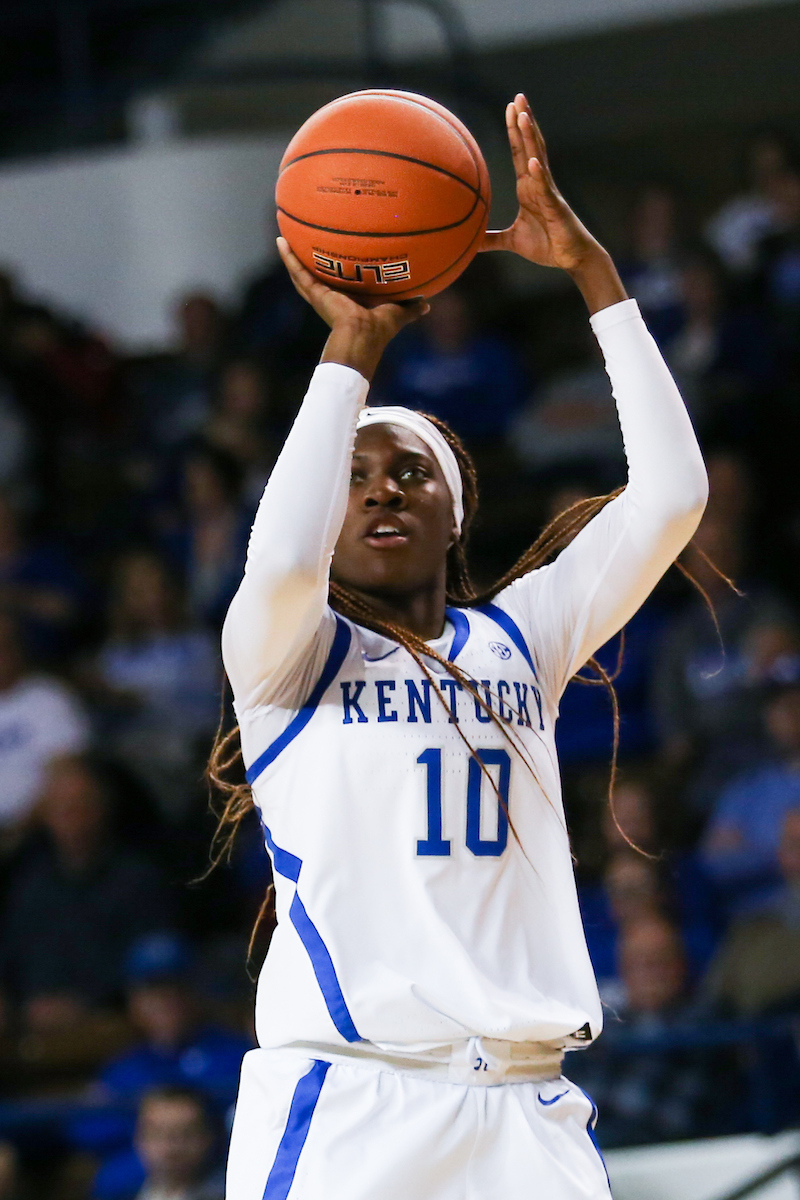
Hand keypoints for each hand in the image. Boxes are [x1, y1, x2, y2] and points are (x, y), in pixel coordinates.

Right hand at [277, 237, 428, 380]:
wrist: (364, 336)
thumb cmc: (380, 330)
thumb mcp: (398, 312)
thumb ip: (411, 307)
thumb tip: (427, 304)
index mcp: (347, 302)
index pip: (337, 284)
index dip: (334, 273)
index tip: (331, 260)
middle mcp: (330, 298)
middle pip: (315, 277)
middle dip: (308, 262)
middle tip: (300, 244)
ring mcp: (319, 295)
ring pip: (301, 273)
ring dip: (292, 256)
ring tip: (283, 238)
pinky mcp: (315, 292)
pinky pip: (298, 272)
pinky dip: (289, 257)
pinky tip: (281, 241)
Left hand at [481, 94, 599, 269]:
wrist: (571, 259)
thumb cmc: (547, 246)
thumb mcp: (512, 241)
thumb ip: (490, 239)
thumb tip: (469, 243)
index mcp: (529, 187)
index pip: (520, 152)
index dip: (515, 131)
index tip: (509, 108)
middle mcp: (539, 184)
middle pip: (531, 146)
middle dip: (524, 122)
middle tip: (518, 97)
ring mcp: (549, 193)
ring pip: (538, 159)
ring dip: (531, 138)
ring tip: (524, 116)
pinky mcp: (555, 208)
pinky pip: (546, 189)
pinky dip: (539, 175)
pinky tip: (533, 161)